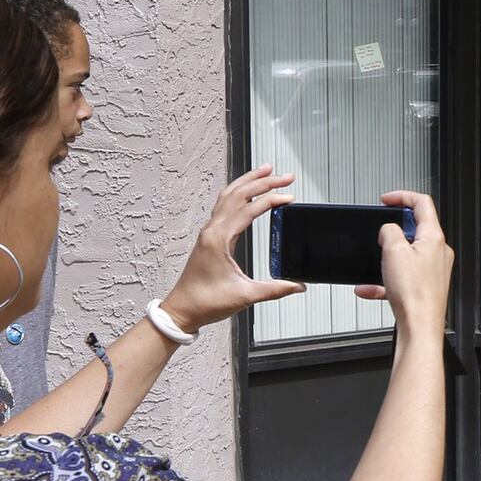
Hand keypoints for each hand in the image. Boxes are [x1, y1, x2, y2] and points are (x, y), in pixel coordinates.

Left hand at [160, 165, 304, 330]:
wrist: (182, 309)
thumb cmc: (205, 302)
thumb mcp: (245, 296)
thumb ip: (274, 290)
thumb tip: (297, 285)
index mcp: (218, 239)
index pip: (249, 209)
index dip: (271, 200)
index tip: (289, 196)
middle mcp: (212, 230)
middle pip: (239, 194)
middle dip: (263, 181)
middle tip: (286, 176)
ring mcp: (210, 232)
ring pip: (229, 195)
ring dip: (249, 181)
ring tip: (267, 171)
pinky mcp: (210, 237)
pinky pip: (224, 206)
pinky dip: (239, 193)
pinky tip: (248, 193)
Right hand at [354, 191, 452, 335]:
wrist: (419, 328)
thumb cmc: (415, 295)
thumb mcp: (394, 250)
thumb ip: (389, 231)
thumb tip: (388, 230)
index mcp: (434, 238)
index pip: (422, 204)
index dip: (402, 197)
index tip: (387, 199)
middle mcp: (437, 253)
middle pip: (415, 230)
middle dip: (393, 232)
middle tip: (380, 236)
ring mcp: (431, 271)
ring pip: (405, 256)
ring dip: (387, 258)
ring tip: (377, 264)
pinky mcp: (423, 288)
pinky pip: (401, 278)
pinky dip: (384, 281)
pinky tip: (369, 288)